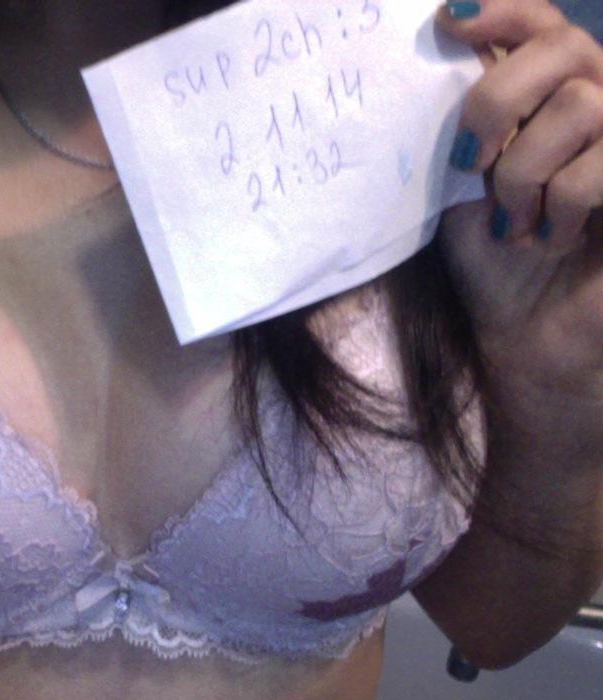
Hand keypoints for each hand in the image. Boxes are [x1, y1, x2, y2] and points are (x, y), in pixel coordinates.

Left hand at [434, 0, 602, 438]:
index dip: (504, 9)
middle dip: (498, 99)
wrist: (525, 336)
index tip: (449, 19)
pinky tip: (549, 238)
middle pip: (565, 43)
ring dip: (524, 169)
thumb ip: (464, 123)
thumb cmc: (491, 260)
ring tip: (511, 222)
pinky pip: (601, 166)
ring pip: (582, 103)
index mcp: (550, 97)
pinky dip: (562, 203)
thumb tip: (443, 54)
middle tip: (469, 161)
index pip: (541, 22)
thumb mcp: (461, 182)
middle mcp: (600, 104)